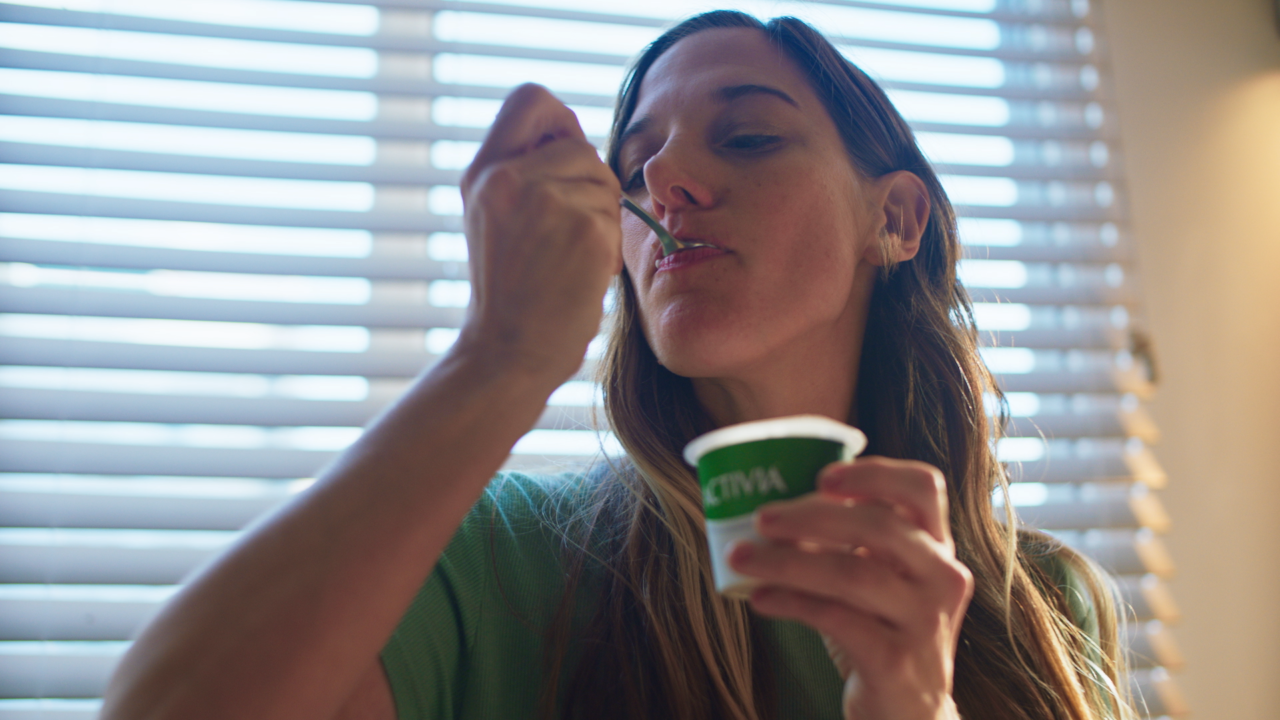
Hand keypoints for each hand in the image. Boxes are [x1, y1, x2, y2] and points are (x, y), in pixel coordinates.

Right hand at [457, 84, 622, 382]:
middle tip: (567, 232)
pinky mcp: (585, 229)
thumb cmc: (512, 291)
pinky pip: (616, 219)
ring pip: (604, 182)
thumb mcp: (496, 217)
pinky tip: (582, 276)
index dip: (559, 122)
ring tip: (569, 258)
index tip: (560, 162)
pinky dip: (608, 249)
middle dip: (588, 185)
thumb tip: (574, 139)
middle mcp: (508, 178)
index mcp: (483, 172)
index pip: (532, 97)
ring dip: (600, 219)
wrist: (508, 352)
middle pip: (581, 145)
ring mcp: (546, 202)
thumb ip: (525, 173)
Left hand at [726, 457, 972, 719]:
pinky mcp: (896, 660)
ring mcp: (923, 620)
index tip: (823, 477)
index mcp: (936, 546)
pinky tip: (760, 598)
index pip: (923, 488)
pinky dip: (792, 602)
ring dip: (788, 561)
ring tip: (742, 556)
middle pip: (879, 526)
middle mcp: (942, 577)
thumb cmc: (881, 628)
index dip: (874, 473)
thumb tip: (774, 512)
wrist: (908, 710)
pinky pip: (837, 618)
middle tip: (761, 518)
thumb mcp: (878, 577)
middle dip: (811, 515)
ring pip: (853, 573)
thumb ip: (846, 541)